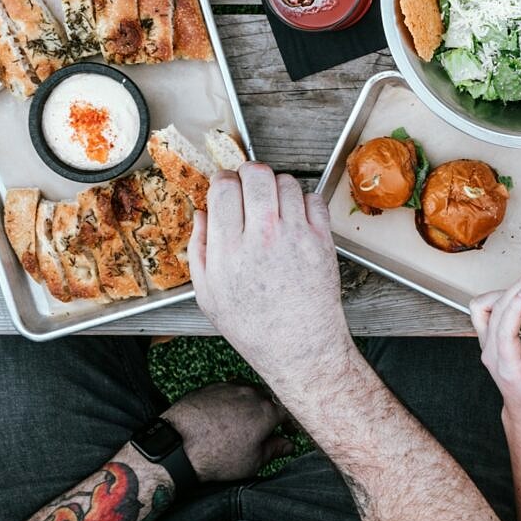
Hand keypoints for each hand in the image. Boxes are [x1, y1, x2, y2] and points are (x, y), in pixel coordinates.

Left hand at [158, 382, 292, 481]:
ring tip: (244, 422)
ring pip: (248, 392)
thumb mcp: (252, 462)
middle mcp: (251, 394)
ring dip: (251, 404)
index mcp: (266, 412)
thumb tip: (288, 445)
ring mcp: (230, 387)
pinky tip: (225, 415)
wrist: (179, 444)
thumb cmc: (218, 456)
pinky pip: (229, 391)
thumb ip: (274, 450)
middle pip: (268, 399)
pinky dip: (231, 401)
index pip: (287, 413)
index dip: (289, 424)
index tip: (288, 432)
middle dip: (270, 413)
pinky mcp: (211, 387)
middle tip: (266, 428)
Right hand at [189, 163, 355, 399]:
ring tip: (273, 206)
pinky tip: (295, 218)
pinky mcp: (321, 239)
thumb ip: (199, 248)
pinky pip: (312, 197)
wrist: (299, 347)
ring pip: (285, 180)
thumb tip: (201, 212)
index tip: (225, 189)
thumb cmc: (253, 326)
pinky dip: (303, 201)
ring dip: (276, 187)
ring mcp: (295, 234)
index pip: (224, 187)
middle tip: (249, 188)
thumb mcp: (207, 294)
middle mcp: (262, 236)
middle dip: (248, 174)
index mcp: (229, 249)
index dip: (223, 182)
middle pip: (255, 173)